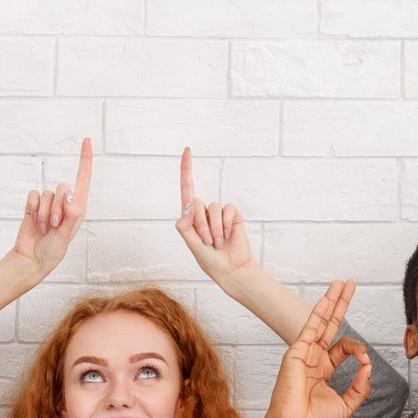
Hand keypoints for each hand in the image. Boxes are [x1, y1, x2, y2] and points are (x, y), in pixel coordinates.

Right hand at [11, 138, 91, 274]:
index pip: (83, 178)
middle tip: (55, 225)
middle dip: (57, 208)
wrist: (32, 258)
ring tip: (45, 228)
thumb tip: (70, 195)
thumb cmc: (54, 249)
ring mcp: (49, 203)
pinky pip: (33, 196)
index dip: (85, 159)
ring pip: (46, 194)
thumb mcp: (67, 234)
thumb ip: (70, 214)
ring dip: (44, 213)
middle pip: (62, 187)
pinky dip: (32, 209)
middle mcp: (65, 202)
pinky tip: (34, 221)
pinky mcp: (34, 205)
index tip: (87, 141)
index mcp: (78, 206)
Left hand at [176, 147, 255, 282]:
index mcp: (190, 216)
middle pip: (196, 203)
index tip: (188, 149)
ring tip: (216, 243)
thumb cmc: (208, 259)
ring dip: (213, 229)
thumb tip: (190, 204)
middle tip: (206, 242)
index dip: (186, 169)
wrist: (230, 269)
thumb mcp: (190, 243)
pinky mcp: (233, 215)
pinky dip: (224, 225)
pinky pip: (226, 210)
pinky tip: (227, 236)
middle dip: (200, 224)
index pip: (187, 188)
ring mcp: (219, 213)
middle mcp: (204, 211)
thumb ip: (184, 224)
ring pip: (212, 208)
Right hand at [251, 280, 372, 417]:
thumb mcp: (347, 404)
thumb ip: (360, 385)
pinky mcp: (296, 352)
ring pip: (320, 321)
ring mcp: (304, 353)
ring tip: (340, 283)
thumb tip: (368, 366)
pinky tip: (326, 299)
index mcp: (324, 370)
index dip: (358, 350)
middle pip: (330, 325)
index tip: (365, 362)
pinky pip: (310, 328)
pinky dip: (319, 312)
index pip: (343, 348)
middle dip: (341, 305)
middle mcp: (313, 358)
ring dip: (331, 301)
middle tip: (349, 285)